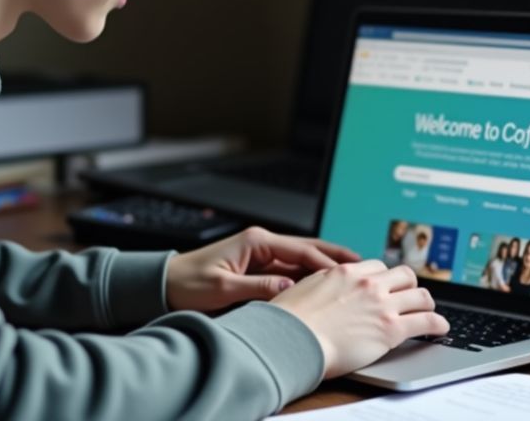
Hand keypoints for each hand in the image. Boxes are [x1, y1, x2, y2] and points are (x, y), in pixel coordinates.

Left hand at [165, 226, 359, 311]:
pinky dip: (309, 277)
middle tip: (364, 266)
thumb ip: (258, 288)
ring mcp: (261, 255)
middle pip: (308, 249)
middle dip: (336, 257)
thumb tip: (290, 289)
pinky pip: (290, 271)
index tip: (349, 273)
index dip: (327, 263)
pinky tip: (325, 287)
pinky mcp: (258, 268)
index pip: (301, 250)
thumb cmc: (188, 283)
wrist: (164, 284)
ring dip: (325, 268)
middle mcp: (262, 244)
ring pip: (302, 260)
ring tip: (353, 276)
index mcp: (256, 241)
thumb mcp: (223, 288)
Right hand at [270, 260, 449, 378]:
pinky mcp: (391, 329)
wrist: (292, 340)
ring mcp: (382, 305)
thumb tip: (323, 286)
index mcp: (346, 272)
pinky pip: (426, 321)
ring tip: (429, 311)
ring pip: (420, 295)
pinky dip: (438, 324)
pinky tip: (440, 328)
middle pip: (404, 275)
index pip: (377, 267)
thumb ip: (322, 284)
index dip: (385, 278)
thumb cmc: (290, 321)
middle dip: (409, 285)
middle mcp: (367, 284)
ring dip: (426, 303)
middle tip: (410, 296)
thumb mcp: (304, 288)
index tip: (388, 286)